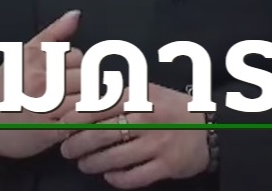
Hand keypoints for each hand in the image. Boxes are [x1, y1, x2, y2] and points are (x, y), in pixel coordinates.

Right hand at [0, 11, 117, 158]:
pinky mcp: (55, 129)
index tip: (60, 75)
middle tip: (66, 91)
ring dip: (85, 100)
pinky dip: (85, 117)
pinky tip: (73, 118)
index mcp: (35, 62)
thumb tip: (76, 14)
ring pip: (89, 95)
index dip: (72, 65)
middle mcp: (42, 82)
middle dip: (81, 82)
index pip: (77, 56)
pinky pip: (85, 117)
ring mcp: (48, 106)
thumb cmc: (4, 92)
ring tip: (68, 105)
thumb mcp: (22, 54)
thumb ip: (53, 33)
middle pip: (86, 75)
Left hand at [59, 84, 209, 188]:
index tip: (61, 126)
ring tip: (83, 164)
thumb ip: (119, 95)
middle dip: (76, 144)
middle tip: (66, 150)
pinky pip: (133, 177)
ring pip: (113, 158)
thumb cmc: (172, 108)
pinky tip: (109, 176)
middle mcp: (146, 119)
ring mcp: (156, 144)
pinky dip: (116, 178)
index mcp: (138, 97)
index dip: (74, 119)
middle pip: (100, 134)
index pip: (97, 107)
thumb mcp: (148, 91)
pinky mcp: (166, 166)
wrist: (210, 127)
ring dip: (92, 163)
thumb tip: (83, 100)